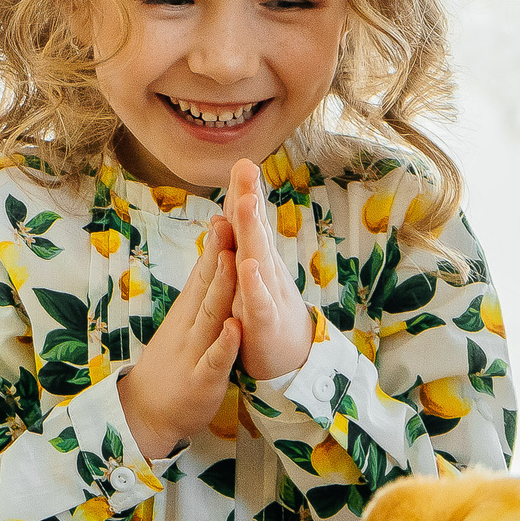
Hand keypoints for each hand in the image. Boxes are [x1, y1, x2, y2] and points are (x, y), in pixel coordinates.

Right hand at [116, 218, 238, 459]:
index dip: (216, 244)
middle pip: (206, 285)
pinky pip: (215, 360)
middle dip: (220, 253)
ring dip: (222, 288)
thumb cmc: (171, 365)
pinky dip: (226, 344)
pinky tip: (236, 327)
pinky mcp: (202, 380)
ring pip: (211, 316)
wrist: (144, 412)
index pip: (203, 273)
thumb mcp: (183, 324)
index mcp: (187, 313)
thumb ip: (199, 294)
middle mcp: (189, 326)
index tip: (228, 211)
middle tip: (232, 218)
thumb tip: (213, 257)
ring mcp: (194, 352)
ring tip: (232, 260)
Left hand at [226, 158, 310, 381]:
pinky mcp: (264, 324)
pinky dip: (254, 285)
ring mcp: (267, 295)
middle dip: (249, 198)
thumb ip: (243, 242)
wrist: (289, 358)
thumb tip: (230, 208)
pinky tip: (249, 267)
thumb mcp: (251, 275)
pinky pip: (258, 303)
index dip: (246, 192)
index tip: (242, 161)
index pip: (249, 222)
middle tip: (246, 166)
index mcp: (256, 259)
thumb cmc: (265, 311)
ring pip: (257, 260)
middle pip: (254, 231)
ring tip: (245, 203)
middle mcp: (264, 271)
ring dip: (251, 232)